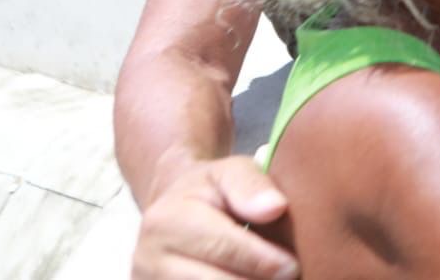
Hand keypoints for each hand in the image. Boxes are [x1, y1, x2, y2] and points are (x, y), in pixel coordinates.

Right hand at [132, 156, 298, 279]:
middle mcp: (148, 258)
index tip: (291, 267)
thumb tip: (275, 208)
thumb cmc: (210, 189)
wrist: (172, 208)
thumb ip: (252, 185)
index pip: (220, 247)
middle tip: (290, 276)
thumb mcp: (230, 171)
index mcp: (166, 220)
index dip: (259, 260)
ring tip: (269, 279)